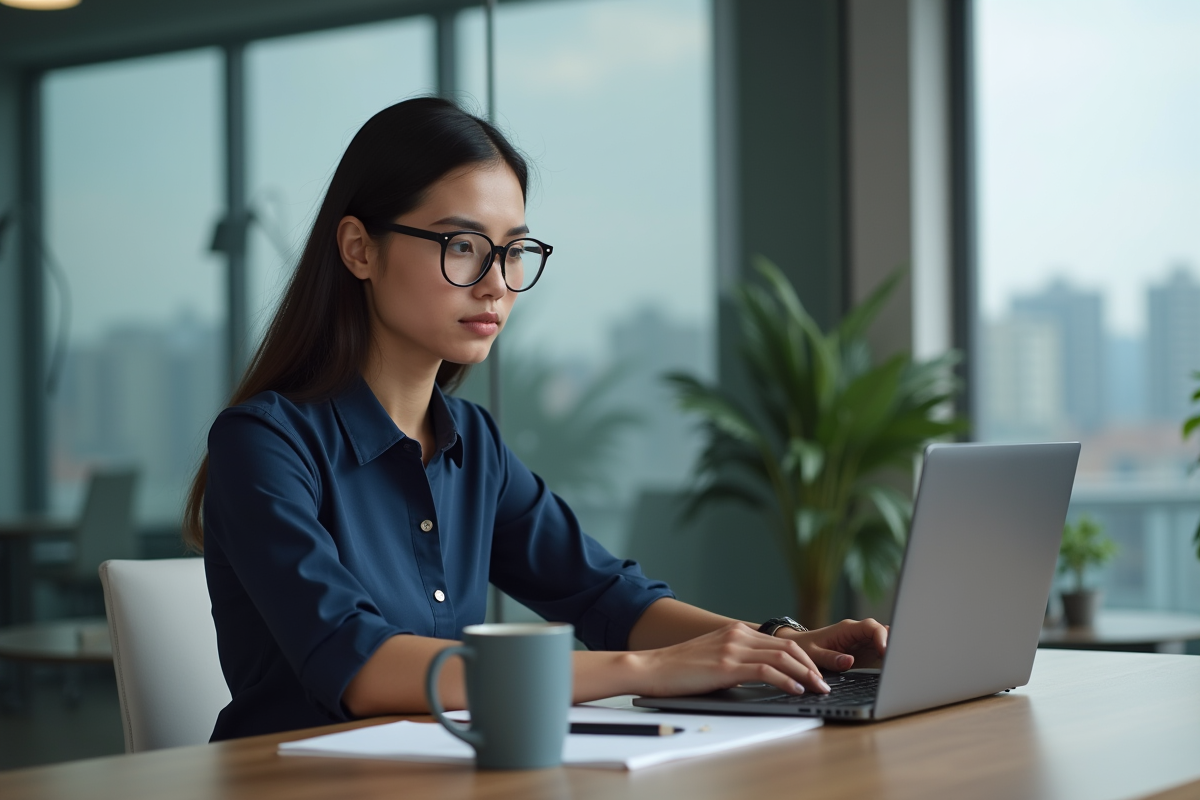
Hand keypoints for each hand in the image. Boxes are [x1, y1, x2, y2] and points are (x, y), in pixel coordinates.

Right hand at [631, 622, 830, 697]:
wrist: (652, 668)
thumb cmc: (680, 668)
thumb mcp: (714, 656)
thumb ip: (738, 658)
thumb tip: (764, 674)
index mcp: (736, 631)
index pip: (780, 643)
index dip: (804, 659)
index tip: (816, 674)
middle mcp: (737, 635)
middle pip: (787, 648)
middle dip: (811, 667)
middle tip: (824, 683)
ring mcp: (732, 648)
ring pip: (782, 657)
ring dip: (805, 674)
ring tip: (817, 688)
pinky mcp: (726, 665)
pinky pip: (766, 671)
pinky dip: (786, 680)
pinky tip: (796, 690)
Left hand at [781, 618, 888, 672]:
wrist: (799, 646)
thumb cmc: (804, 647)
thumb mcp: (813, 654)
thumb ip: (830, 658)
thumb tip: (849, 661)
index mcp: (847, 629)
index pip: (871, 627)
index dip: (882, 637)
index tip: (885, 651)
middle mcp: (858, 634)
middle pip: (883, 633)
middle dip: (893, 644)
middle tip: (898, 662)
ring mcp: (862, 643)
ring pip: (884, 643)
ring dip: (892, 653)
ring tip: (897, 669)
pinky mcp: (864, 653)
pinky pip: (880, 653)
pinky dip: (887, 660)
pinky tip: (891, 670)